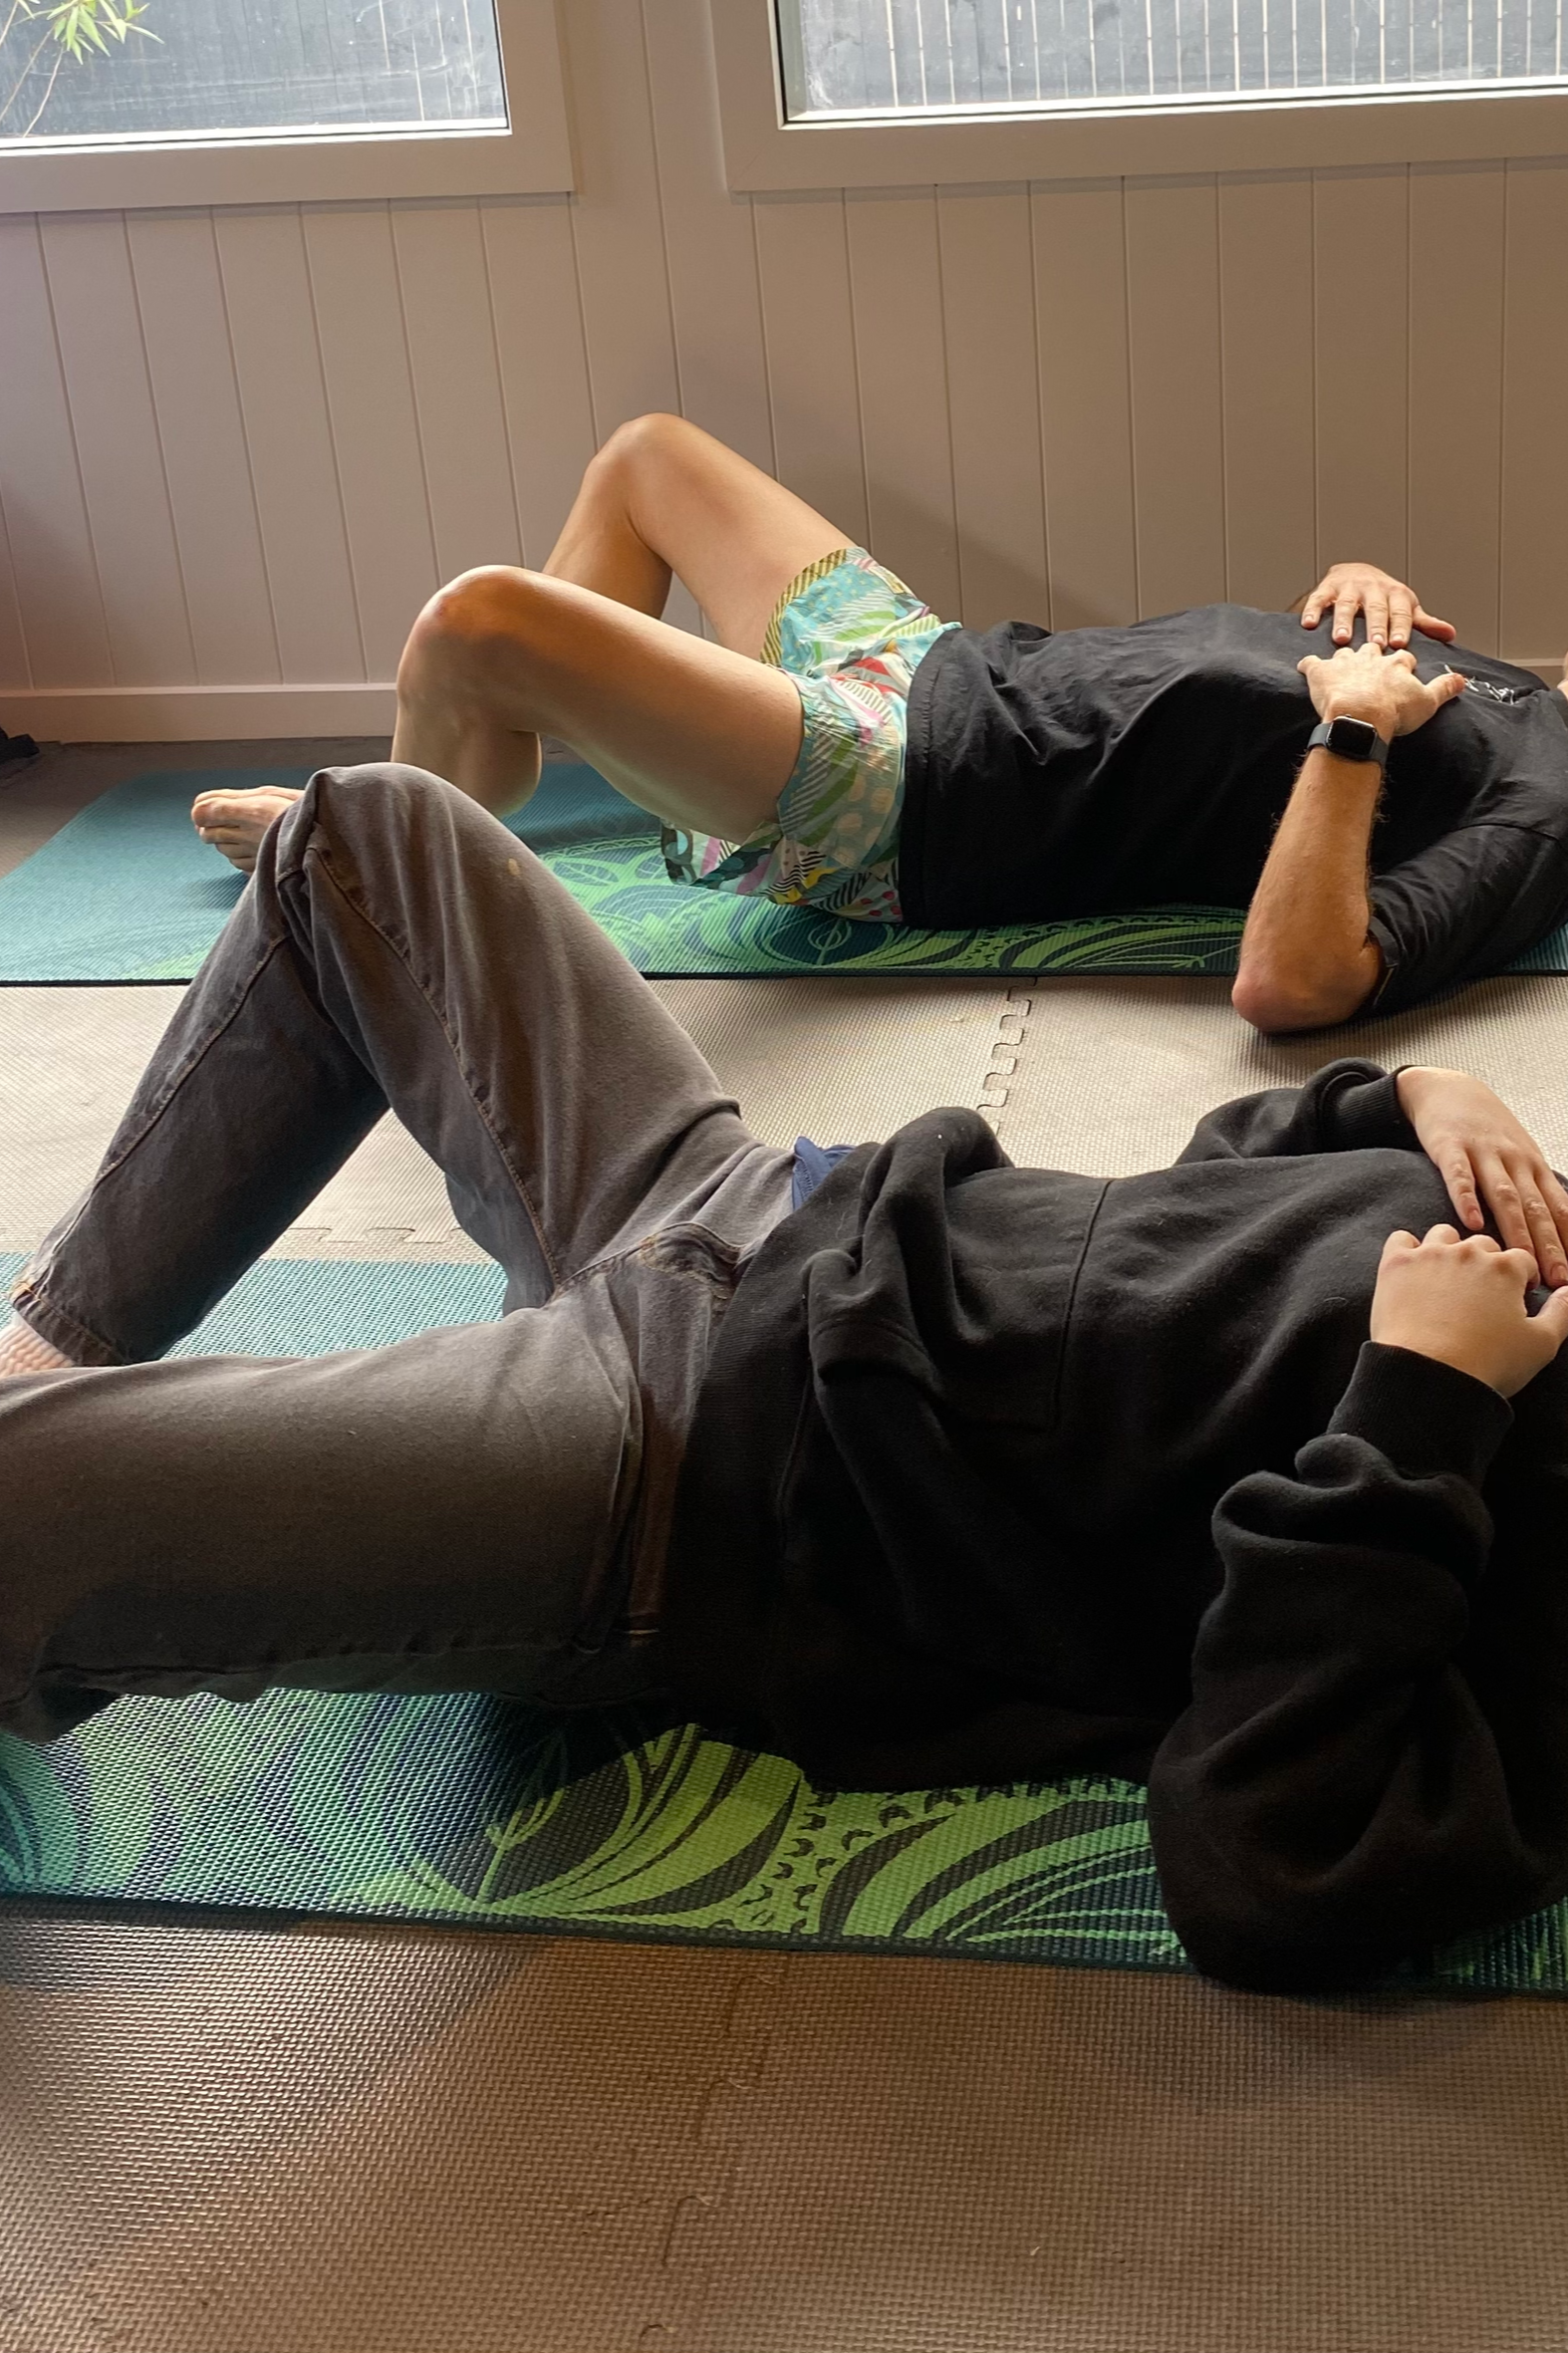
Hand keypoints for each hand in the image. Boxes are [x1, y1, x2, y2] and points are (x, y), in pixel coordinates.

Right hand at [1298, 563, 1456, 649]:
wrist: (1354, 572)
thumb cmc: (1382, 597)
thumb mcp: (1404, 607)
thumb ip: (1423, 623)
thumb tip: (1450, 634)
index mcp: (1395, 594)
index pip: (1400, 611)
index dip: (1400, 627)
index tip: (1399, 644)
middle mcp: (1373, 587)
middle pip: (1375, 608)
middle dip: (1375, 626)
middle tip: (1374, 644)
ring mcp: (1349, 587)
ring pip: (1346, 604)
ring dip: (1344, 621)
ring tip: (1342, 639)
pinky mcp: (1326, 588)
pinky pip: (1319, 599)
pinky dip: (1312, 610)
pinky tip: (1308, 624)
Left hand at [1298, 643, 1466, 743]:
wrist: (1360, 716)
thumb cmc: (1393, 712)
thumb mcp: (1427, 702)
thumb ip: (1444, 688)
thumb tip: (1462, 679)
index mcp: (1396, 664)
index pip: (1403, 657)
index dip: (1403, 664)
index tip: (1402, 670)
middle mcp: (1371, 657)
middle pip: (1373, 648)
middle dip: (1373, 653)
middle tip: (1370, 664)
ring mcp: (1344, 662)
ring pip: (1344, 652)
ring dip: (1342, 658)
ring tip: (1341, 666)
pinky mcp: (1321, 672)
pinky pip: (1311, 663)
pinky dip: (1308, 666)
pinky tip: (1306, 668)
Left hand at [1370, 1224, 1567, 1395]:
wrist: (1428, 1375)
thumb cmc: (1487, 1363)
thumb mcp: (1542, 1344)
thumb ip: (1563, 1312)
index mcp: (1506, 1268)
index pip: (1522, 1260)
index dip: (1521, 1279)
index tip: (1514, 1299)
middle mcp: (1468, 1252)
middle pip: (1483, 1245)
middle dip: (1486, 1265)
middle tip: (1480, 1295)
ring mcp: (1430, 1255)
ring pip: (1444, 1235)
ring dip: (1450, 1250)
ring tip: (1447, 1279)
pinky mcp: (1396, 1265)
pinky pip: (1401, 1239)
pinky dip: (1407, 1249)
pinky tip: (1413, 1270)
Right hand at [1395, 1067, 1567, 1285]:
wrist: (1448, 1088)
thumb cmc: (1486, 1132)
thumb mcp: (1518, 1156)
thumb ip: (1532, 1192)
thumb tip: (1551, 1237)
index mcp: (1534, 1167)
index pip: (1559, 1209)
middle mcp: (1515, 1160)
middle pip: (1536, 1208)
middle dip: (1549, 1246)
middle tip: (1557, 1280)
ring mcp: (1483, 1152)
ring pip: (1504, 1195)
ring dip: (1515, 1231)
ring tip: (1520, 1261)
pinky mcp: (1450, 1147)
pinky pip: (1459, 1175)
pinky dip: (1466, 1199)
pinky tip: (1470, 1224)